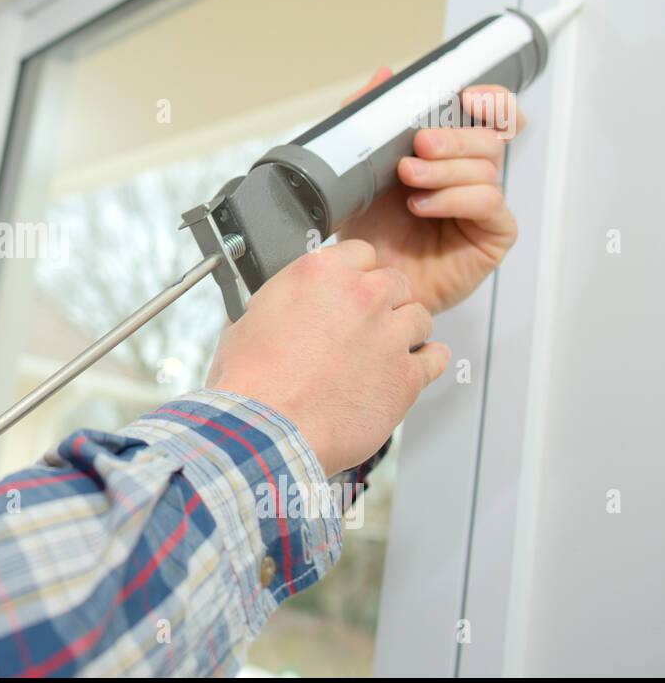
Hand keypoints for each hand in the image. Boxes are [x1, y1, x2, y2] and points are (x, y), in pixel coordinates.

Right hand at [205, 239, 448, 477]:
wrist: (266, 429)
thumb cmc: (251, 383)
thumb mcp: (246, 322)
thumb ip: (276, 304)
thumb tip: (276, 308)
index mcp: (322, 273)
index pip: (360, 252)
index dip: (355, 274)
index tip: (350, 290)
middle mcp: (363, 296)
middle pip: (394, 282)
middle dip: (382, 301)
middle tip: (364, 324)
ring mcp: (390, 335)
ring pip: (419, 316)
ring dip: (404, 330)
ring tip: (385, 349)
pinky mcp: (407, 375)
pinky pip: (436, 358)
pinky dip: (428, 361)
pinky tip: (415, 365)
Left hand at [336, 69, 526, 314]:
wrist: (366, 281)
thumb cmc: (369, 231)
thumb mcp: (361, 169)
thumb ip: (370, 120)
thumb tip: (383, 76)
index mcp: (449, 154)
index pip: (490, 114)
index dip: (490, 100)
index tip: (465, 97)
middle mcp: (471, 175)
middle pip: (488, 138)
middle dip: (452, 137)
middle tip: (417, 145)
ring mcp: (484, 206)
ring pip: (486, 168)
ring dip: (444, 170)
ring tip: (409, 182)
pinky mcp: (492, 235)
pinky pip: (488, 204)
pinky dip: (454, 199)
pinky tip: (423, 207)